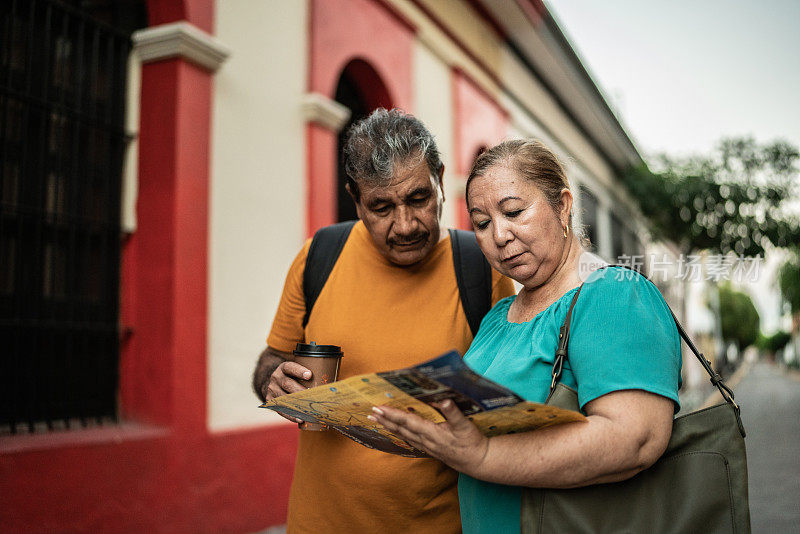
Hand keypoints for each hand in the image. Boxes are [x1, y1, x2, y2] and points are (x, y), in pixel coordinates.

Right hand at [264, 361, 311, 422]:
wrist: (276, 382)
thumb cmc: (295, 377)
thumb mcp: (298, 371)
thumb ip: (312, 374)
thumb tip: (337, 383)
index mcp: (284, 367)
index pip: (290, 367)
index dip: (299, 371)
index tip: (310, 375)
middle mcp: (276, 377)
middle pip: (287, 383)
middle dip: (300, 390)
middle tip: (312, 396)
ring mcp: (272, 389)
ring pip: (284, 397)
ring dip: (296, 404)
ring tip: (308, 409)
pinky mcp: (270, 401)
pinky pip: (281, 409)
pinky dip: (291, 415)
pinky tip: (300, 418)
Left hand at [369, 400, 489, 473]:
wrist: (477, 462)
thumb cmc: (471, 442)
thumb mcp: (465, 425)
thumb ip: (453, 412)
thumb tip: (444, 400)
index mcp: (431, 432)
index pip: (407, 421)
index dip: (392, 414)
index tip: (379, 408)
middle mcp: (425, 440)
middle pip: (400, 429)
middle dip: (384, 420)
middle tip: (369, 412)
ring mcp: (425, 446)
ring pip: (402, 435)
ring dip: (388, 427)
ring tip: (376, 420)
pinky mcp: (428, 449)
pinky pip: (408, 440)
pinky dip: (398, 433)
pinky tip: (394, 430)